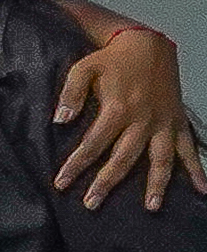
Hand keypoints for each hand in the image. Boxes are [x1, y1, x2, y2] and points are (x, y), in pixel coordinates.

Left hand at [53, 27, 193, 209]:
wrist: (148, 44)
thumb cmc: (111, 59)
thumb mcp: (83, 69)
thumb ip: (70, 94)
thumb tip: (59, 121)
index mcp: (118, 109)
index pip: (93, 144)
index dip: (76, 164)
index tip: (61, 183)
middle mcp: (143, 120)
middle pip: (124, 158)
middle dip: (107, 182)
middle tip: (91, 204)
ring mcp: (164, 123)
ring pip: (161, 159)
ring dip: (157, 184)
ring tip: (151, 207)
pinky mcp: (178, 122)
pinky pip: (190, 148)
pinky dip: (197, 169)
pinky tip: (202, 189)